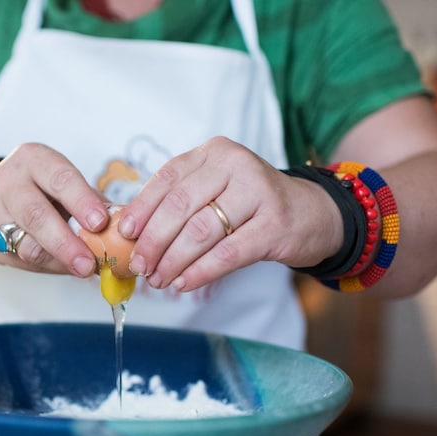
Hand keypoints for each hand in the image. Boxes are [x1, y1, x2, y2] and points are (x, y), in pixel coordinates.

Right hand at [0, 142, 109, 276]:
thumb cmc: (41, 188)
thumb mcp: (64, 182)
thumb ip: (92, 202)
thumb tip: (124, 227)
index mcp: (34, 160)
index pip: (60, 179)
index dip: (82, 201)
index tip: (101, 223)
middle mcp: (9, 182)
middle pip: (36, 215)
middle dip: (66, 242)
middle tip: (89, 263)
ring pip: (27, 244)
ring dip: (59, 260)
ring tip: (84, 269)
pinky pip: (23, 260)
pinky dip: (49, 266)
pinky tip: (65, 267)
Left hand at [118, 136, 343, 291]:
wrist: (312, 213)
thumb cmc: (252, 204)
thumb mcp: (217, 189)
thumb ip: (180, 202)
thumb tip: (132, 233)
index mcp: (214, 153)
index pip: (167, 179)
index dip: (142, 208)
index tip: (124, 234)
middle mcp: (236, 165)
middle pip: (180, 206)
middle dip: (153, 241)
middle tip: (139, 266)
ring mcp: (258, 193)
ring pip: (200, 232)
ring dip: (173, 261)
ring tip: (159, 280)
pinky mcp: (274, 225)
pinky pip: (227, 253)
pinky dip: (200, 271)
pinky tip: (183, 283)